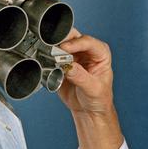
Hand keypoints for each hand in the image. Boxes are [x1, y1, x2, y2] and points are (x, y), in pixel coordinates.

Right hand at [58, 28, 124, 148]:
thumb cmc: (98, 99)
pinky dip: (48, 58)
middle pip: (73, 38)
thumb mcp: (93, 89)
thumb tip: (68, 66)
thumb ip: (81, 76)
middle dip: (62, 42)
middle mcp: (86, 51)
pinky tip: (47, 63)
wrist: (88, 110)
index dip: (76, 43)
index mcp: (100, 53)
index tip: (64, 48)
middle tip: (54, 49)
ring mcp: (73, 56)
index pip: (88, 42)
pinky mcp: (61, 63)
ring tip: (49, 57)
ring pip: (60, 44)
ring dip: (53, 49)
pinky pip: (52, 56)